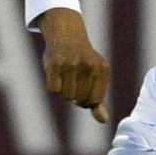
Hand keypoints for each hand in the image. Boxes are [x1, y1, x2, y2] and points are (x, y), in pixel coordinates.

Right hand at [38, 8, 109, 122]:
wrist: (66, 34)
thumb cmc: (82, 60)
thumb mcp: (95, 76)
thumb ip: (97, 98)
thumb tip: (103, 120)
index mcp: (102, 69)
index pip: (94, 101)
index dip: (86, 100)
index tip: (83, 90)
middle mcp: (88, 66)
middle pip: (79, 100)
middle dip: (74, 95)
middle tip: (73, 81)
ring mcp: (71, 64)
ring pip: (66, 96)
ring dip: (63, 91)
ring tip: (65, 77)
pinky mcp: (54, 65)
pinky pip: (53, 90)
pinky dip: (52, 87)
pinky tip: (55, 74)